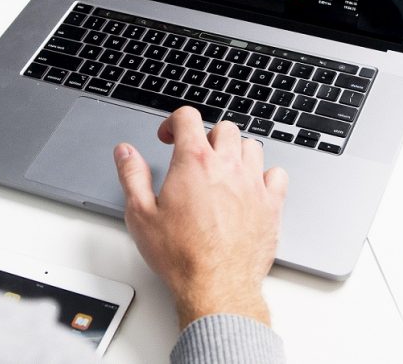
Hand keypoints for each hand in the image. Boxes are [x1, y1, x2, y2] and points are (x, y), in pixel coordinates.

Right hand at [114, 109, 287, 328]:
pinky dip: (265, 175)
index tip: (168, 138)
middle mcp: (227, 166)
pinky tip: (251, 188)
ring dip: (236, 152)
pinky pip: (277, 174)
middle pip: (224, 128)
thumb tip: (125, 152)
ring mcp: (253, 184)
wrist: (216, 286)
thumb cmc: (180, 255)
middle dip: (206, 136)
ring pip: (252, 146)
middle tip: (195, 157)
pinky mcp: (272, 204)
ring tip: (222, 170)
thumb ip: (132, 175)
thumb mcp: (140, 213)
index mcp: (193, 162)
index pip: (188, 117)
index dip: (173, 122)